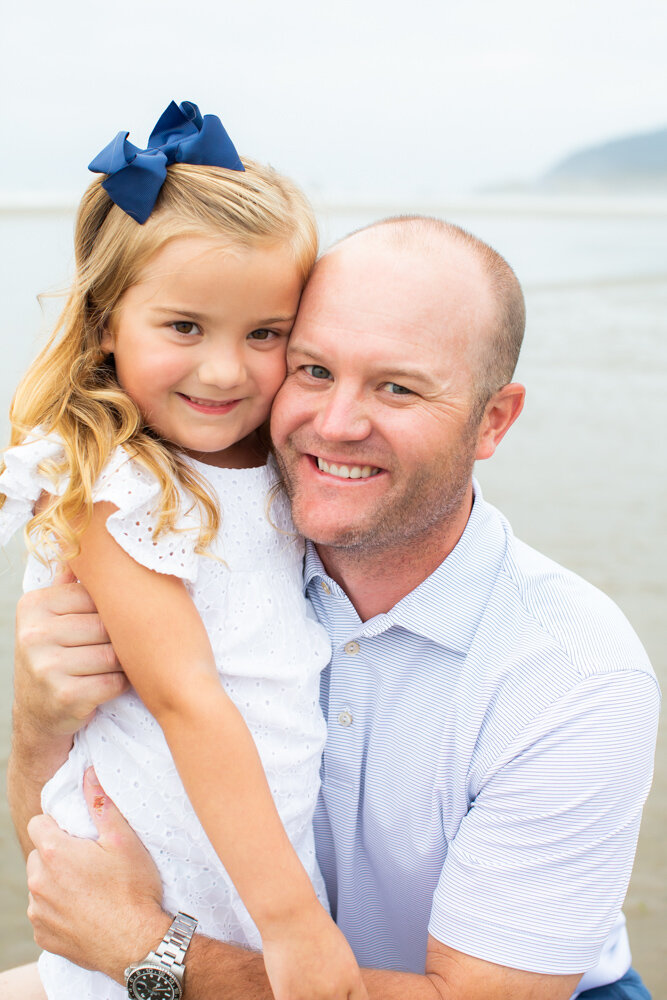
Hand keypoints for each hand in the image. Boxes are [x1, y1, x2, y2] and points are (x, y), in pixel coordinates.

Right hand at [15, 567, 127, 739]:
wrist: (37, 713)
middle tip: (112, 649)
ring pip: (114, 655)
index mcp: (35, 606)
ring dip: (121, 664)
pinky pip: (114, 682)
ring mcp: (46, 666)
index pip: (96, 597)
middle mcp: (35, 634)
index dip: (111, 612)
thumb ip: (68, 584)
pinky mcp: (65, 696)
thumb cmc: (55, 657)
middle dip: (118, 640)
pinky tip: (104, 686)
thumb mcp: (51, 618)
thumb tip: (87, 541)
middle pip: (107, 627)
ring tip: (108, 667)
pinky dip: (118, 685)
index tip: (107, 624)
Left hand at [26, 768, 168, 981]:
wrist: (136, 944)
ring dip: (56, 881)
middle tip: (89, 861)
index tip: (80, 834)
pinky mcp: (43, 935)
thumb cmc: (133, 889)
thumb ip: (101, 803)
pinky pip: (43, 913)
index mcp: (54, 854)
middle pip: (38, 854)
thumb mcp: (124, 840)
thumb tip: (88, 773)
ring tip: (90, 888)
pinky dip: (58, 909)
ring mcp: (38, 912)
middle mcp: (38, 882)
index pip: (37, 823)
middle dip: (57, 854)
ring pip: (40, 884)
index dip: (58, 824)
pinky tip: (85, 910)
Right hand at [262, 904, 367, 999]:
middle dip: (332, 999)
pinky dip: (293, 999)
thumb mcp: (339, 951)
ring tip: (305, 987)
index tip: (339, 995)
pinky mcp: (289, 998)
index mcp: (351, 978)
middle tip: (321, 990)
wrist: (289, 914)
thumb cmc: (313, 926)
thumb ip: (343, 976)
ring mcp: (312, 997)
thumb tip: (341, 992)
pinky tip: (291, 992)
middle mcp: (335, 992)